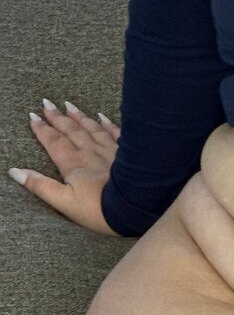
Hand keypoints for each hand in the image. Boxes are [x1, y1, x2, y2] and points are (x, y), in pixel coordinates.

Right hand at [7, 97, 121, 234]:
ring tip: (69, 106)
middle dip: (57, 117)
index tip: (33, 117)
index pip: (53, 142)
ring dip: (79, 117)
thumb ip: (41, 186)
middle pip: (71, 131)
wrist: (136, 208)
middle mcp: (90, 152)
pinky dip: (107, 124)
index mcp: (73, 163)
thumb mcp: (65, 202)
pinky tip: (102, 117)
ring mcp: (110, 151)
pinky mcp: (128, 155)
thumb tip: (15, 172)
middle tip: (47, 104)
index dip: (42, 130)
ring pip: (92, 128)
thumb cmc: (100, 210)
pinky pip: (115, 133)